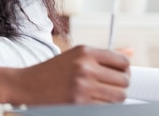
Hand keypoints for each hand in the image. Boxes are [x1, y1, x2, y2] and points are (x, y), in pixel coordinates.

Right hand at [9, 45, 129, 104]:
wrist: (27, 85)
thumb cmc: (53, 71)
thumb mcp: (75, 56)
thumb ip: (104, 56)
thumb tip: (131, 52)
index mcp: (85, 51)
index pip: (122, 61)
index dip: (124, 70)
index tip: (116, 75)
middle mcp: (85, 66)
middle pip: (124, 80)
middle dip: (119, 85)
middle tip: (107, 87)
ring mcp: (83, 85)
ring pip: (119, 96)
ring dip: (113, 98)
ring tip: (100, 96)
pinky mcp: (80, 103)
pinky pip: (107, 108)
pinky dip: (104, 107)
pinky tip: (92, 103)